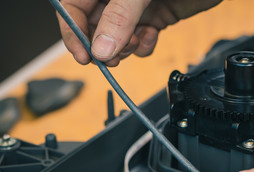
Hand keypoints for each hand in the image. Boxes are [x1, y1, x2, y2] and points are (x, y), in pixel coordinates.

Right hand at [56, 0, 221, 66]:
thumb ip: (120, 16)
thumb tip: (101, 49)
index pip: (73, 7)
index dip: (74, 33)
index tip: (85, 56)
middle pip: (94, 27)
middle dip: (103, 46)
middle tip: (114, 56)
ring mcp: (134, 8)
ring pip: (116, 38)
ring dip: (125, 48)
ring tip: (137, 41)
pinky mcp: (154, 17)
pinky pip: (140, 39)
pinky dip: (144, 45)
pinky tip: (152, 36)